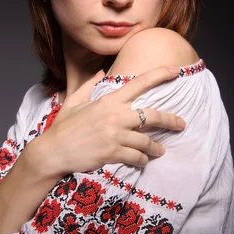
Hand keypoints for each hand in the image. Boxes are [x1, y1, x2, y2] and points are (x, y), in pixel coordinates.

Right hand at [39, 66, 185, 176]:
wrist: (53, 151)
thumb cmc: (62, 127)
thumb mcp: (74, 102)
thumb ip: (89, 85)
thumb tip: (101, 72)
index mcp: (108, 101)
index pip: (139, 83)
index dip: (159, 75)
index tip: (175, 71)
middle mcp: (115, 116)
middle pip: (152, 115)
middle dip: (170, 120)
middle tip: (181, 124)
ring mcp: (115, 135)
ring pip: (146, 141)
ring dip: (156, 148)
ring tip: (160, 151)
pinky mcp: (112, 152)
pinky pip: (136, 157)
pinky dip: (142, 160)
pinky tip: (143, 161)